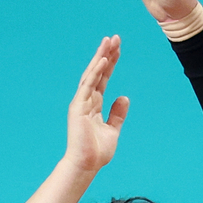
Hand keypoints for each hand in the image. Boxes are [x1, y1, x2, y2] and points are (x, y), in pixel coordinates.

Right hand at [62, 36, 129, 174]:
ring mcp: (81, 103)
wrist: (87, 165)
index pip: (104, 78)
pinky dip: (95, 72)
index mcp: (95, 104)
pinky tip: (103, 60)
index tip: (118, 48)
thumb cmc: (97, 151)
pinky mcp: (78, 107)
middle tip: (114, 37)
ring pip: (92, 74)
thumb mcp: (113, 130)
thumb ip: (117, 114)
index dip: (111, 63)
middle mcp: (87, 100)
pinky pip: (88, 86)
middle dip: (106, 54)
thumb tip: (124, 97)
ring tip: (109, 41)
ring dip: (100, 57)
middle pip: (97, 72)